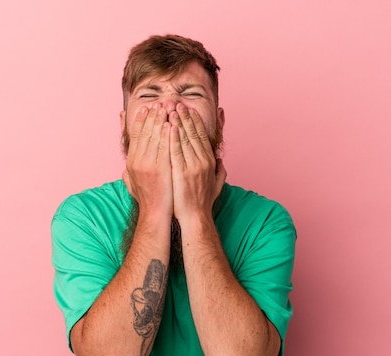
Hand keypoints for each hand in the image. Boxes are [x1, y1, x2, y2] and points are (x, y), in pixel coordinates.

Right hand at [123, 104, 172, 218]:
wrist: (155, 215)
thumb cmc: (147, 200)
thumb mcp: (132, 184)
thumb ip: (129, 173)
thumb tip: (125, 168)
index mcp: (131, 162)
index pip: (135, 136)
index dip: (141, 121)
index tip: (147, 108)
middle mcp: (137, 162)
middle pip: (145, 133)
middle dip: (152, 116)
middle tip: (159, 103)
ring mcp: (148, 165)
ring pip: (155, 137)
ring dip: (161, 120)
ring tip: (167, 108)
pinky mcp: (160, 170)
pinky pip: (165, 148)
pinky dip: (168, 135)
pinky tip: (172, 124)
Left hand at [169, 103, 225, 221]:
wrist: (195, 218)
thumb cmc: (203, 203)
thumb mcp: (216, 184)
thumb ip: (220, 171)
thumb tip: (221, 161)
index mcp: (210, 162)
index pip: (202, 136)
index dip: (195, 122)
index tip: (189, 110)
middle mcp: (203, 161)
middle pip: (193, 133)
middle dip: (185, 116)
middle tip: (176, 102)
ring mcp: (193, 166)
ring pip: (185, 139)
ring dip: (177, 122)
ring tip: (170, 108)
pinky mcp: (182, 172)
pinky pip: (177, 151)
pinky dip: (173, 138)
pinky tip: (169, 126)